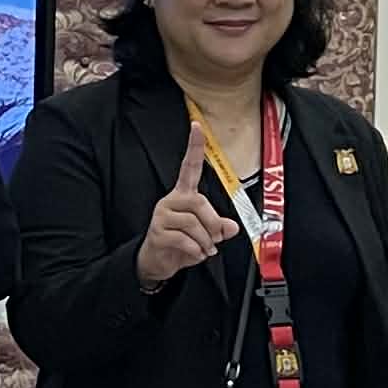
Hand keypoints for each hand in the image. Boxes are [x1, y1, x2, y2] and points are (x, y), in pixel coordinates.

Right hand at [136, 132, 243, 287]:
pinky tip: (194, 254)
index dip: (194, 147)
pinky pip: (185, 240)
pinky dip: (196, 251)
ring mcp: (162, 216)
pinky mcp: (157, 232)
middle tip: (213, 240)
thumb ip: (219, 227)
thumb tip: (230, 227)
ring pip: (193, 224)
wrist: (157, 261)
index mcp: (184, 195)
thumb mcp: (206, 234)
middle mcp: (171, 201)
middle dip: (213, 225)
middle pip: (199, 203)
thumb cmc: (181, 243)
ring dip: (205, 242)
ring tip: (203, 249)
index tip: (197, 126)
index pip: (190, 167)